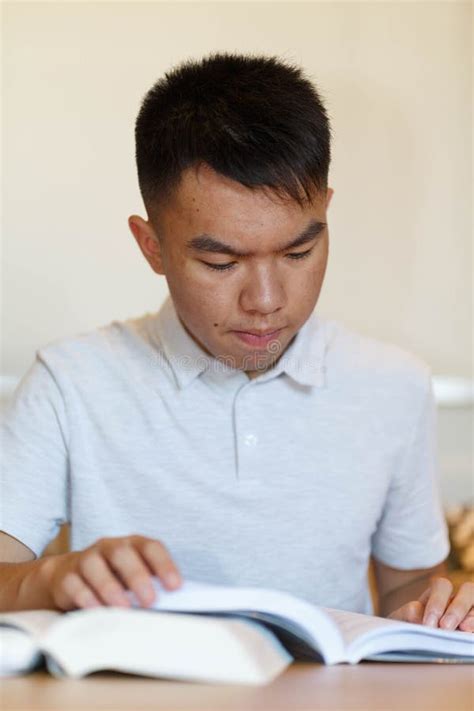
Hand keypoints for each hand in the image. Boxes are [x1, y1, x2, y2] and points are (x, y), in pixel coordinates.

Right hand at [45, 535, 181, 610]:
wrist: (67, 575)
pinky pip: (74, 584)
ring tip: (123, 609)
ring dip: (110, 588)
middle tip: (150, 601)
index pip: (150, 547)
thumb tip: (173, 605)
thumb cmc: (112, 578)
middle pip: (122, 553)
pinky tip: (97, 611)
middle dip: (137, 577)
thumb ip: (150, 585)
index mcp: (132, 544)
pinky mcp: (66, 576)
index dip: (164, 565)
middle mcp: (109, 547)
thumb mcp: (132, 577)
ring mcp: (86, 559)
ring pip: (95, 566)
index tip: (175, 587)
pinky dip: (86, 598)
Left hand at [388, 577, 472, 631]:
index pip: (442, 586)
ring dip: (472, 617)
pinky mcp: (472, 629)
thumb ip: (407, 613)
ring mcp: (469, 613)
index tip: (428, 624)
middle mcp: (458, 600)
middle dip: (456, 608)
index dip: (437, 602)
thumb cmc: (409, 627)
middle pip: (467, 590)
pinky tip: (469, 638)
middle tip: (445, 628)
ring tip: (465, 631)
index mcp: (438, 593)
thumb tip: (417, 613)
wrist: (413, 642)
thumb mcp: (403, 619)